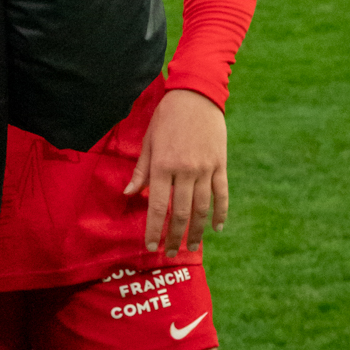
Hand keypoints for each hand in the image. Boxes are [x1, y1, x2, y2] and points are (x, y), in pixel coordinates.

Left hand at [124, 89, 228, 257]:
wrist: (196, 96)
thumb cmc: (166, 117)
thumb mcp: (149, 141)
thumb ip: (141, 170)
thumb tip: (128, 194)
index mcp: (162, 165)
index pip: (157, 206)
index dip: (154, 229)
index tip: (150, 246)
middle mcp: (184, 170)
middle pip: (181, 213)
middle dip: (175, 236)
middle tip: (170, 253)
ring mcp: (205, 169)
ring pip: (202, 208)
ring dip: (197, 231)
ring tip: (192, 247)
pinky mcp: (220, 165)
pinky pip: (221, 194)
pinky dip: (220, 213)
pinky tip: (217, 228)